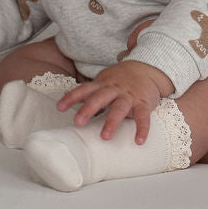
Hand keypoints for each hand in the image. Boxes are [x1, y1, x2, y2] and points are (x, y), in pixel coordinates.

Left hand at [57, 60, 174, 143]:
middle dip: (88, 109)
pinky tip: (139, 141)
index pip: (85, 89)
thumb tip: (63, 98)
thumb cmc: (121, 79)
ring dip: (112, 121)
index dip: (72, 97)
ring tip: (105, 137)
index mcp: (103, 84)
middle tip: (78, 122)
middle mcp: (115, 89)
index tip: (59, 107)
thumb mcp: (103, 81)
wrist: (147, 67)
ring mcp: (129, 96)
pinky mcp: (144, 103)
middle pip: (100, 97)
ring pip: (120, 108)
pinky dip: (142, 129)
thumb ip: (87, 91)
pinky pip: (143, 116)